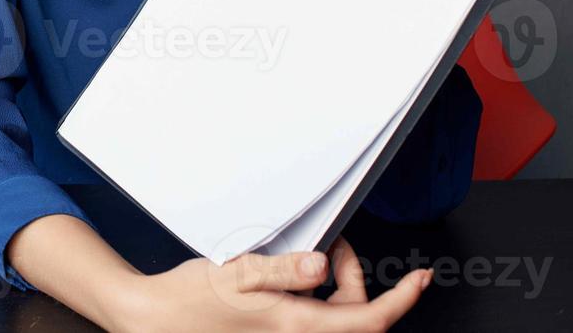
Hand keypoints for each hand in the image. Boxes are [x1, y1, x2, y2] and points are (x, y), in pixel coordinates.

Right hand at [113, 237, 432, 331]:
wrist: (153, 318)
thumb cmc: (187, 300)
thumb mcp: (236, 272)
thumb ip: (284, 268)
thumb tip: (324, 264)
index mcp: (294, 325)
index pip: (368, 321)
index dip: (402, 301)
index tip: (420, 280)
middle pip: (354, 318)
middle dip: (357, 281)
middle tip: (337, 247)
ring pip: (334, 320)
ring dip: (336, 290)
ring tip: (310, 258)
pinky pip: (311, 321)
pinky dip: (313, 299)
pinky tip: (289, 278)